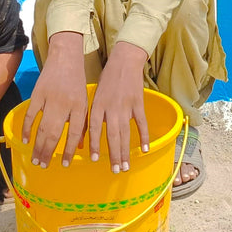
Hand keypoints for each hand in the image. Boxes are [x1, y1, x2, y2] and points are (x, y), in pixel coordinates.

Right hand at [23, 31, 88, 166]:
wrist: (65, 58)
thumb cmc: (77, 82)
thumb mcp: (85, 102)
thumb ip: (83, 123)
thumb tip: (80, 146)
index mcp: (80, 106)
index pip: (75, 133)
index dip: (70, 151)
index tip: (65, 165)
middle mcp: (65, 104)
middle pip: (55, 134)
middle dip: (49, 153)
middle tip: (44, 166)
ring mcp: (49, 99)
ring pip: (41, 128)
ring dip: (38, 146)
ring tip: (35, 159)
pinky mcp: (37, 94)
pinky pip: (30, 116)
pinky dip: (27, 129)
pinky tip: (26, 140)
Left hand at [87, 41, 149, 173]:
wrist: (125, 61)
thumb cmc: (107, 79)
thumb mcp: (95, 94)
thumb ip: (94, 114)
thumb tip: (87, 135)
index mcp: (97, 105)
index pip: (94, 128)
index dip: (94, 145)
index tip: (95, 160)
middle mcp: (111, 107)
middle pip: (112, 135)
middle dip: (113, 154)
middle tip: (115, 170)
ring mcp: (126, 106)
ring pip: (125, 132)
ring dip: (126, 151)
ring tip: (126, 166)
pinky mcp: (138, 103)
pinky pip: (141, 123)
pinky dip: (143, 136)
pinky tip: (144, 149)